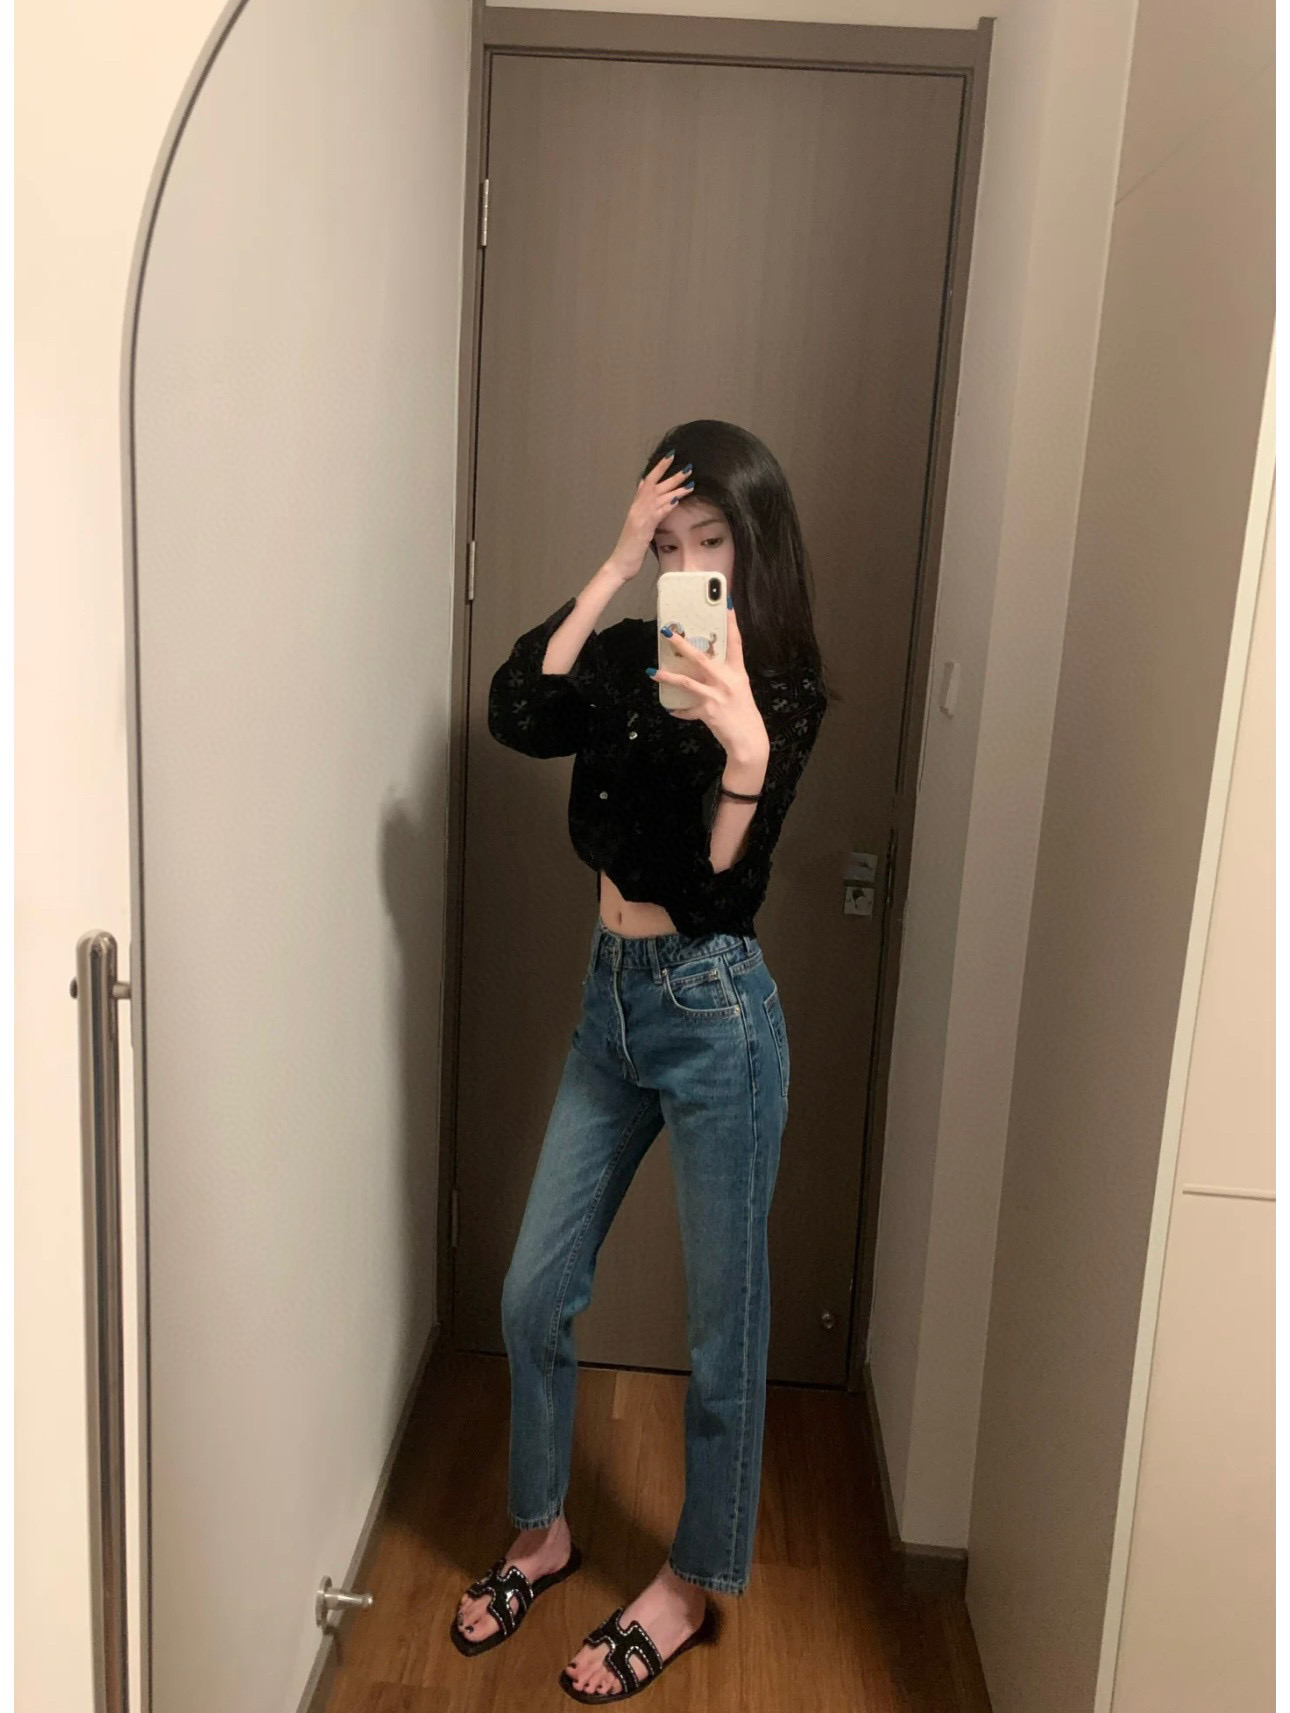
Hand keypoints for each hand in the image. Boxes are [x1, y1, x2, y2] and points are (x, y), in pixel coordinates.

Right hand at [605, 453, 693, 581]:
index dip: (659, 468)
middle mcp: (637, 508)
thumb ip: (641, 505)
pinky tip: (677, 500)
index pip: (647, 481)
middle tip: (688, 467)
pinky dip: (667, 506)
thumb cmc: (631, 546)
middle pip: (656, 486)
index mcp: (636, 506)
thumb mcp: (637, 523)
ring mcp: (639, 518)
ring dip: (675, 488)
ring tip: (690, 482)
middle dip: (672, 475)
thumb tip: (643, 487)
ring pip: (659, 498)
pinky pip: (656, 514)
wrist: (620, 563)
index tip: (671, 456)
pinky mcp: (643, 529)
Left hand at [652, 602, 769, 766]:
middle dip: (682, 643)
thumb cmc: (745, 715)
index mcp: (738, 673)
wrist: (749, 741)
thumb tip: (706, 668)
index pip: (735, 642)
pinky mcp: (708, 712)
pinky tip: (670, 708)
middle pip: (701, 657)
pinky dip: (678, 709)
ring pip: (686, 682)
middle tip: (667, 631)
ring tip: (652, 671)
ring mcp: (716, 696)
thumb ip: (724, 678)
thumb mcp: (740, 690)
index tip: (726, 602)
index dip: (731, 622)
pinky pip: (687, 709)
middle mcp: (727, 681)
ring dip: (667, 676)